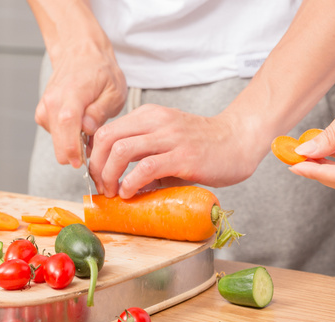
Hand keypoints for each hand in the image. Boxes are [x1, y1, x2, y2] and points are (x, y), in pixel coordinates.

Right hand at [36, 41, 126, 167]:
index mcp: (71, 94)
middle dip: (77, 152)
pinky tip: (81, 124)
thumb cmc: (100, 71)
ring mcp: (45, 109)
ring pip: (58, 142)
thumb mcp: (113, 90)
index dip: (73, 149)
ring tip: (92, 128)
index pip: (67, 125)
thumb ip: (100, 112)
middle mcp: (52, 102)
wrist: (80, 53)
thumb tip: (87, 130)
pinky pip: (56, 136)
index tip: (81, 164)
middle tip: (97, 145)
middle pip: (58, 142)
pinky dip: (69, 136)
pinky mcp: (43, 114)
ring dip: (74, 143)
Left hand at [89, 104, 265, 198]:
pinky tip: (131, 193)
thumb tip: (118, 181)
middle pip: (107, 139)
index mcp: (149, 116)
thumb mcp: (167, 141)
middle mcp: (156, 121)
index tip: (98, 176)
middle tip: (102, 187)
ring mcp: (170, 137)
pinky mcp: (183, 156)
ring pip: (122, 150)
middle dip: (97, 167)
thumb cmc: (203, 146)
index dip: (95, 156)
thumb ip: (143, 155)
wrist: (239, 141)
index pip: (106, 131)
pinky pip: (146, 167)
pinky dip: (131, 183)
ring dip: (110, 176)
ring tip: (115, 192)